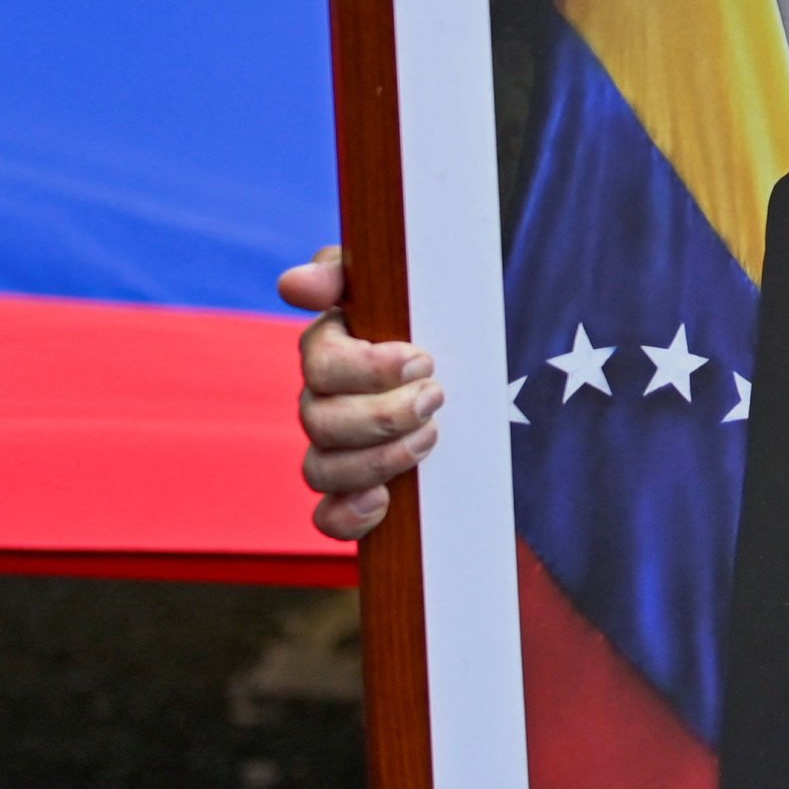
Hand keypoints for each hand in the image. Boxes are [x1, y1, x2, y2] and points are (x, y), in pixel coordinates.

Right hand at [283, 244, 441, 540]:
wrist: (494, 375)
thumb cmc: (439, 316)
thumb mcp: (406, 281)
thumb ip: (347, 272)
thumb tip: (294, 285)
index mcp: (334, 349)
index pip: (320, 362)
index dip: (366, 368)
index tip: (421, 360)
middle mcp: (326, 400)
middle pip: (320, 421)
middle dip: (383, 414)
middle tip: (436, 398)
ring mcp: (338, 448)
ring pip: (320, 468)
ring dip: (376, 459)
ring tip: (429, 439)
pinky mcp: (359, 490)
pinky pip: (327, 516)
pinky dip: (347, 514)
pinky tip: (382, 501)